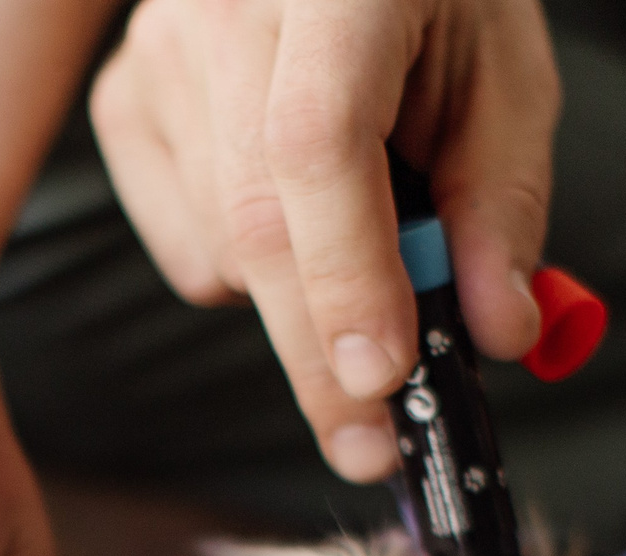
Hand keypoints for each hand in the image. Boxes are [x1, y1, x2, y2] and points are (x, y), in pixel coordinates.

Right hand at [90, 0, 560, 480]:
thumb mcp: (503, 73)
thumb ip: (501, 202)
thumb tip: (493, 330)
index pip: (316, 146)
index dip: (346, 275)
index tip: (382, 377)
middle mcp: (221, 9)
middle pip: (256, 223)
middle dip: (321, 356)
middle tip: (377, 442)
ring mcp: (158, 56)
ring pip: (221, 254)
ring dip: (300, 298)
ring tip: (360, 236)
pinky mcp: (123, 102)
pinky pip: (183, 249)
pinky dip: (245, 268)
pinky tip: (288, 209)